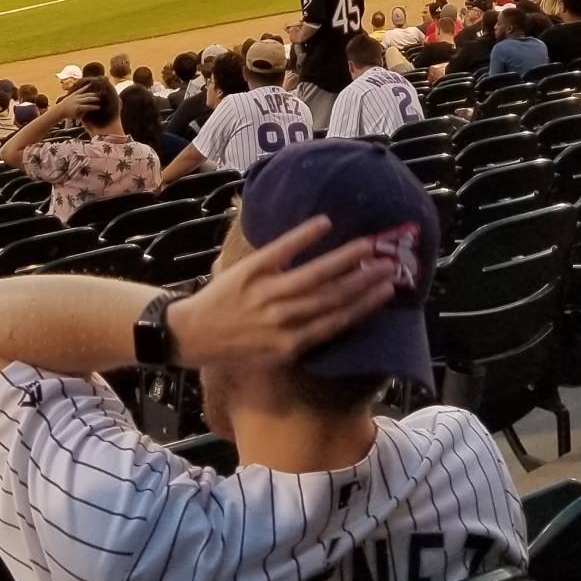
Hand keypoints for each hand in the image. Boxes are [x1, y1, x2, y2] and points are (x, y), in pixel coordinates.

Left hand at [164, 216, 398, 368]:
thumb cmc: (234, 347)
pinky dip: (304, 236)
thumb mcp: (271, 357)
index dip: (367, 304)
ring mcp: (266, 293)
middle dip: (365, 279)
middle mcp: (283, 320)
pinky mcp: (250, 270)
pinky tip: (325, 223)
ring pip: (315, 274)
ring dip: (345, 258)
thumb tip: (339, 319)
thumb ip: (303, 339)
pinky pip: (281, 250)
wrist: (190, 335)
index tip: (389, 288)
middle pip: (333, 296)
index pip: (338, 320)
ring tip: (369, 244)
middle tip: (391, 263)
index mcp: (291, 344)